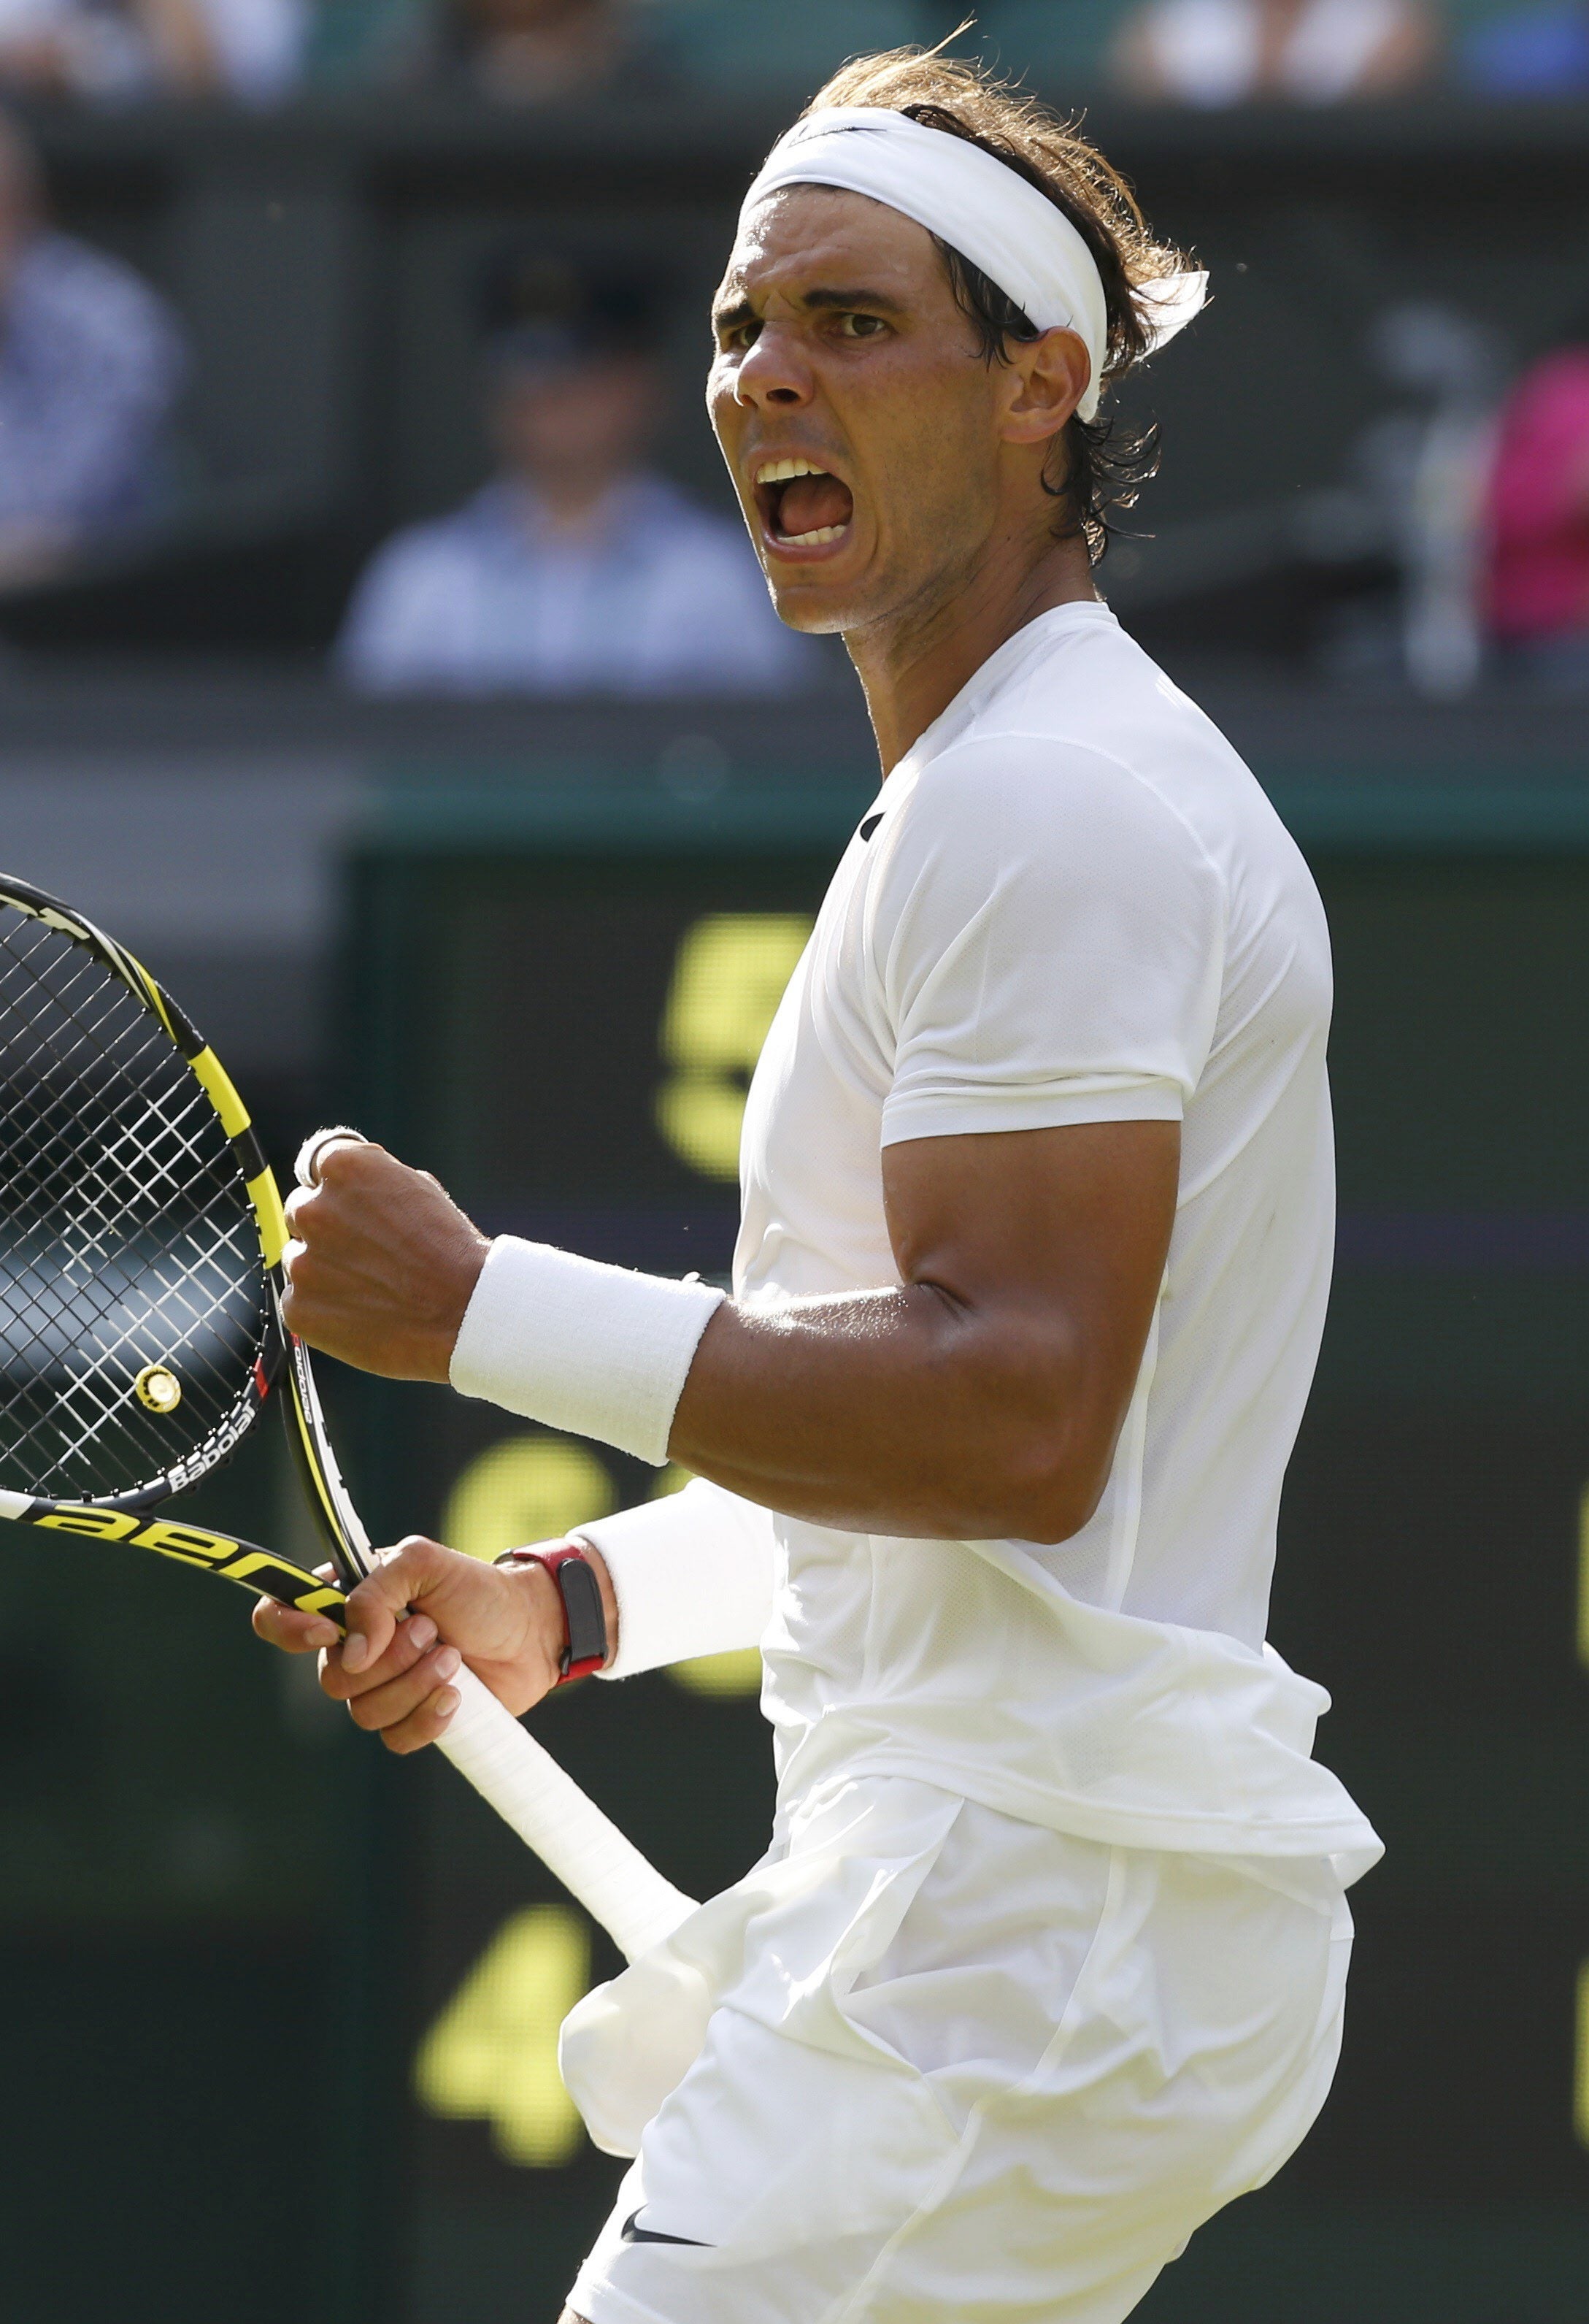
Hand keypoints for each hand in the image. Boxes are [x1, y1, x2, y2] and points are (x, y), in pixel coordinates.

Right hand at [252, 1535, 580, 1750]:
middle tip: (431, 1629)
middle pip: (330, 1677)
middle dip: (389, 1657)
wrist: (531, 1629)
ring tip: (453, 1655)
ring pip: (363, 1711)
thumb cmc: (478, 1590)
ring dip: (415, 1682)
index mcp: (346, 1602)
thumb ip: (377, 1591)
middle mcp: (355, 1647)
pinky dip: (429, 1716)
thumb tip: (353, 1650)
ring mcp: (382, 1687)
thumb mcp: (424, 1563)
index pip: (278, 1615)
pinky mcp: (410, 1720)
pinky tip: (456, 1694)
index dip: (288, 1629)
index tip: (328, 1631)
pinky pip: (395, 1738)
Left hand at [281, 1140, 488, 1379]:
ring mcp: (302, 1262)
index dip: (340, 1189)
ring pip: (300, 1258)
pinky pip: (300, 1301)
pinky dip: (324, 1307)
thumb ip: (371, 1180)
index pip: (317, 1166)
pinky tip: (362, 1311)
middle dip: (328, 1228)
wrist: (465, 1313)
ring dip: (324, 1268)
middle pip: (302, 1211)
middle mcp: (314, 1209)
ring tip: (371, 1286)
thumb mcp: (416, 1188)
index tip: (354, 1207)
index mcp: (344, 1168)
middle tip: (368, 1252)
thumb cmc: (449, 1251)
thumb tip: (345, 1185)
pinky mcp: (298, 1307)